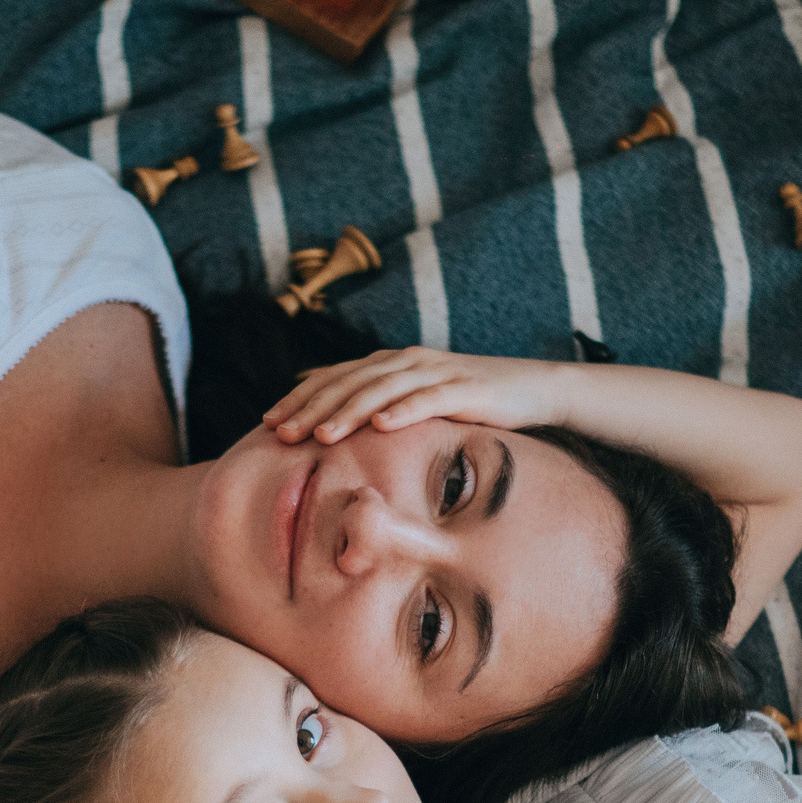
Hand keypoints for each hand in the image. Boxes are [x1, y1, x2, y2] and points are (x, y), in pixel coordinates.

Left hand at [262, 348, 567, 444]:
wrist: (534, 389)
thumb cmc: (471, 405)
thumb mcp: (418, 407)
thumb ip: (382, 414)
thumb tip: (338, 441)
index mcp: (391, 364)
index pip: (334, 378)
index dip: (300, 398)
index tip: (268, 423)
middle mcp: (407, 361)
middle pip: (349, 382)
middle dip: (312, 407)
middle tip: (280, 433)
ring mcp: (436, 372)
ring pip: (382, 389)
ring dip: (349, 411)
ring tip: (321, 435)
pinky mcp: (466, 388)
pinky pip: (430, 398)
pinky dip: (405, 410)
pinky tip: (382, 426)